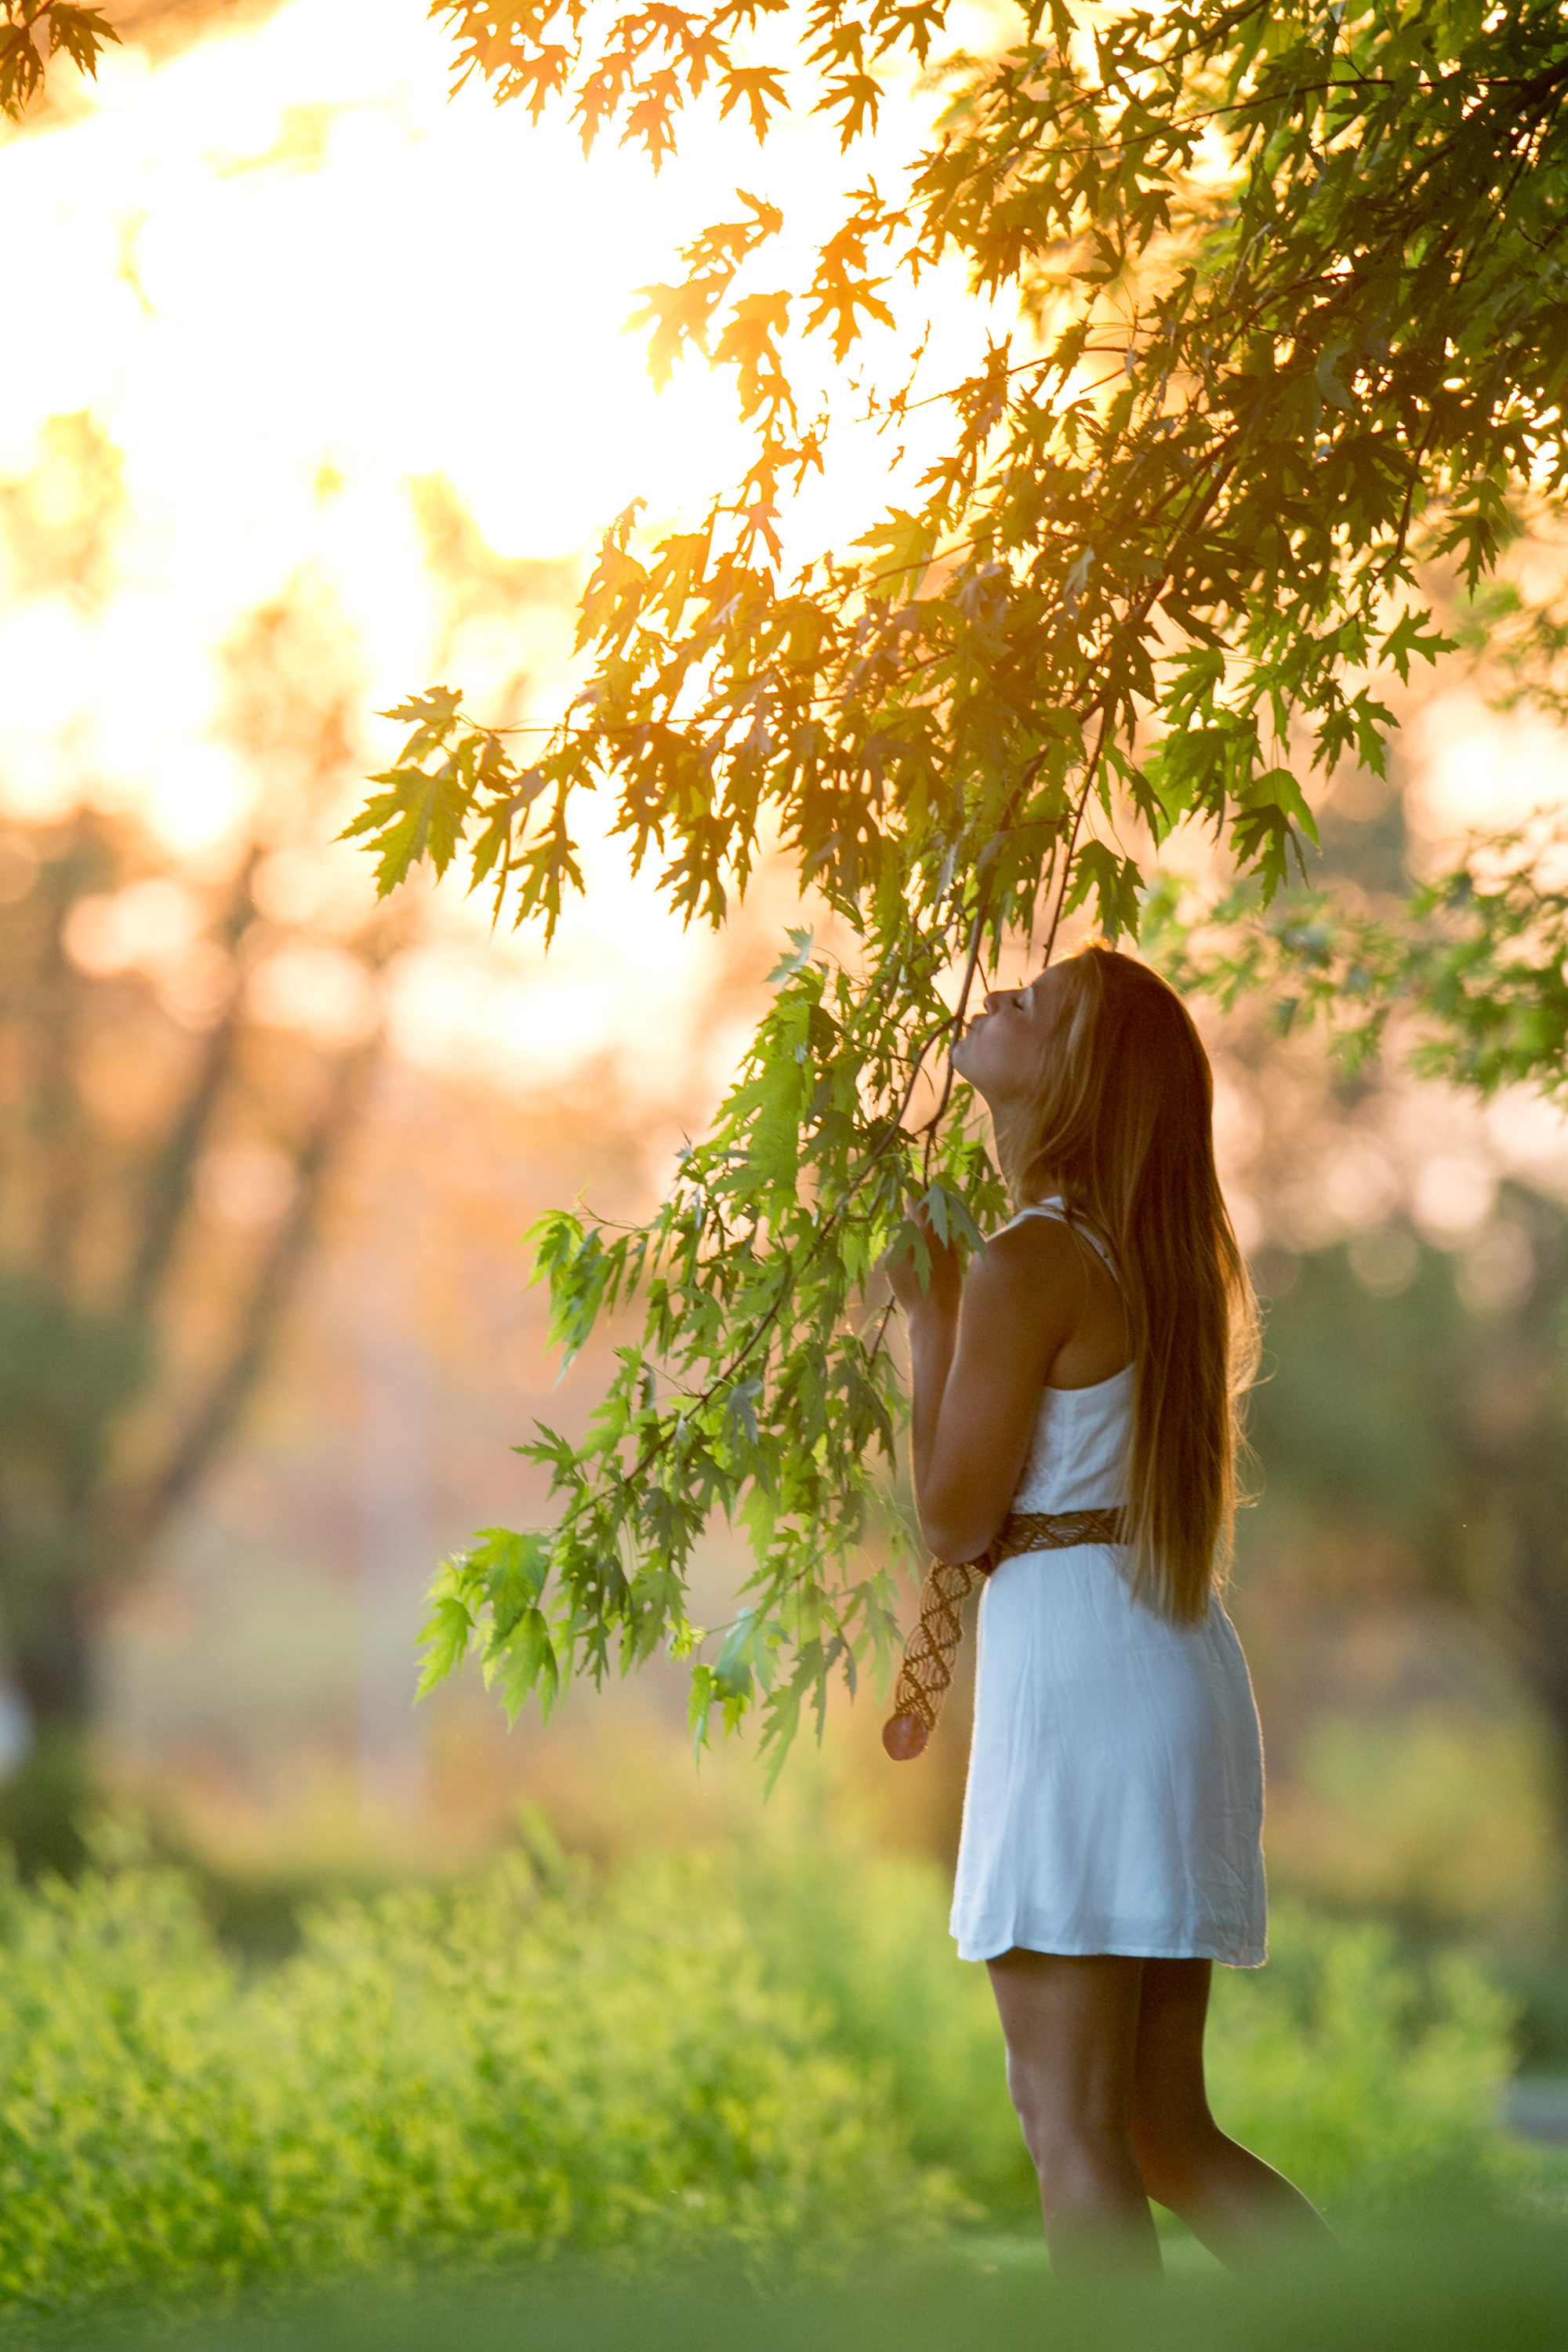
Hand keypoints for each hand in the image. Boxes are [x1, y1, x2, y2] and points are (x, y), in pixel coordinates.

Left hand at [884, 1197, 963, 1319]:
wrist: (930, 1310)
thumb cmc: (949, 1281)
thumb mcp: (952, 1250)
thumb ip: (941, 1229)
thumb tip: (934, 1214)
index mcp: (925, 1229)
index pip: (914, 1202)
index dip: (916, 1200)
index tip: (917, 1197)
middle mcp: (906, 1236)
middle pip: (907, 1221)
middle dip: (915, 1226)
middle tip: (927, 1240)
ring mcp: (893, 1250)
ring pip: (901, 1239)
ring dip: (909, 1243)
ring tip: (921, 1262)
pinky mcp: (887, 1264)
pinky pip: (895, 1254)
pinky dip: (902, 1258)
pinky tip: (912, 1272)